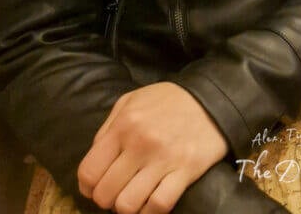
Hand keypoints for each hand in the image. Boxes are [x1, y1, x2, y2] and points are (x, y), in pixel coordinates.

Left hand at [78, 83, 227, 212]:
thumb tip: (95, 159)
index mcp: (124, 125)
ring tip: (134, 198)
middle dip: (107, 200)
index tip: (96, 188)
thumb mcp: (132, 101)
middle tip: (117, 192)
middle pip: (105, 194)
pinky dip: (149, 212)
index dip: (88, 188)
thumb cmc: (168, 101)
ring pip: (128, 205)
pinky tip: (150, 203)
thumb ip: (108, 128)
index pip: (88, 172)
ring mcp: (164, 159)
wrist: (212, 98)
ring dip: (127, 207)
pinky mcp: (186, 171)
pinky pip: (158, 206)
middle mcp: (140, 143)